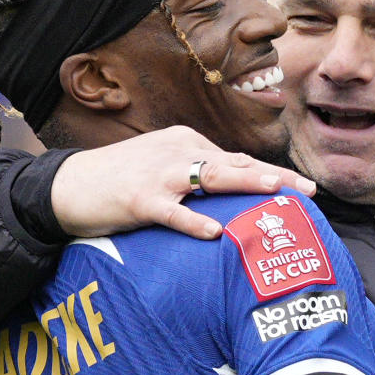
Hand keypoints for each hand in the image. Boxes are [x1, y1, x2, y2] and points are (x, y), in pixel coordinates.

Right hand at [51, 125, 315, 239]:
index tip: (302, 187)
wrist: (66, 187)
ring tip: (275, 192)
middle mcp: (176, 152)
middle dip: (274, 177)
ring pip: (209, 177)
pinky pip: (170, 210)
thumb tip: (234, 191)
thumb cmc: (119, 181)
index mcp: (185, 143)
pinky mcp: (137, 199)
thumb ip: (196, 176)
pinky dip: (192, 219)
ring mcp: (157, 174)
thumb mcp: (162, 168)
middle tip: (308, 191)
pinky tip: (213, 231)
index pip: (237, 158)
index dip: (271, 172)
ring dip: (245, 181)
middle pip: (234, 163)